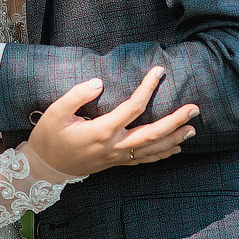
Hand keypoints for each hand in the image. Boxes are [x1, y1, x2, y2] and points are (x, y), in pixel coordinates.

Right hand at [28, 67, 199, 177]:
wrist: (45, 167)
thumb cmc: (49, 137)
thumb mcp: (55, 112)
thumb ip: (77, 95)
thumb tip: (99, 82)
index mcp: (101, 130)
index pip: (133, 107)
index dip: (148, 88)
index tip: (159, 71)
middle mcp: (114, 146)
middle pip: (152, 134)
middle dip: (175, 121)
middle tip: (194, 109)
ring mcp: (116, 157)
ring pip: (152, 150)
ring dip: (174, 139)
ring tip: (192, 128)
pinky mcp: (115, 163)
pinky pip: (144, 160)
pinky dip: (162, 154)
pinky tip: (175, 148)